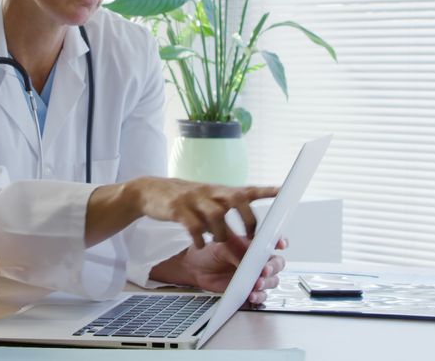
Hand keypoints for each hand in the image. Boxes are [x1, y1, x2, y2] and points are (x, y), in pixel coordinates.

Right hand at [130, 177, 278, 247]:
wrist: (150, 191)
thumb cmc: (186, 199)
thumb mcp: (209, 198)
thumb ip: (227, 210)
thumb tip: (249, 230)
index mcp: (221, 191)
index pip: (248, 189)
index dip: (266, 190)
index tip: (283, 191)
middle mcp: (210, 192)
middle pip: (237, 199)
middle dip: (247, 220)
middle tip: (249, 238)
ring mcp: (194, 199)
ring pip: (216, 216)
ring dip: (221, 234)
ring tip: (217, 241)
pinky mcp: (178, 209)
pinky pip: (193, 226)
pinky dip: (200, 239)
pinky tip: (200, 244)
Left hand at [154, 235, 286, 303]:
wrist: (194, 268)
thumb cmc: (207, 252)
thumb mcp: (222, 246)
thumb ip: (237, 251)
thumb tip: (248, 259)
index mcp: (253, 245)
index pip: (273, 242)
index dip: (280, 242)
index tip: (280, 244)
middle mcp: (256, 261)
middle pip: (276, 264)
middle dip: (273, 267)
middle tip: (264, 270)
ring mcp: (253, 276)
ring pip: (271, 281)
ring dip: (267, 283)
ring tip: (257, 284)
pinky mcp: (248, 290)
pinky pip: (260, 295)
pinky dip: (259, 296)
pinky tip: (252, 294)